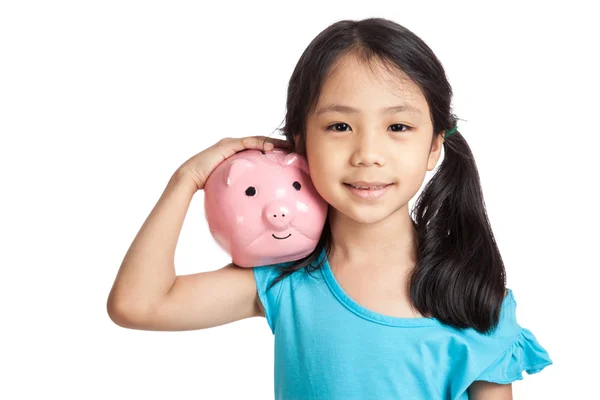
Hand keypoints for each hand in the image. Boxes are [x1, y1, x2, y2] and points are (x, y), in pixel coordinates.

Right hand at [176, 135, 291, 190]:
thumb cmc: (208, 186)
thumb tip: (254, 206)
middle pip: (263, 143)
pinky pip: (247, 143)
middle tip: (296, 147)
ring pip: (258, 140)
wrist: (190, 178)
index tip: (291, 156)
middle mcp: (236, 147)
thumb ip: (242, 190)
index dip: (276, 152)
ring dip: (274, 142)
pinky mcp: (227, 145)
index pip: (261, 150)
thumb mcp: (231, 187)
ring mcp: (231, 144)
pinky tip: (272, 148)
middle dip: (280, 144)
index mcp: (238, 155)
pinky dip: (260, 144)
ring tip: (290, 145)